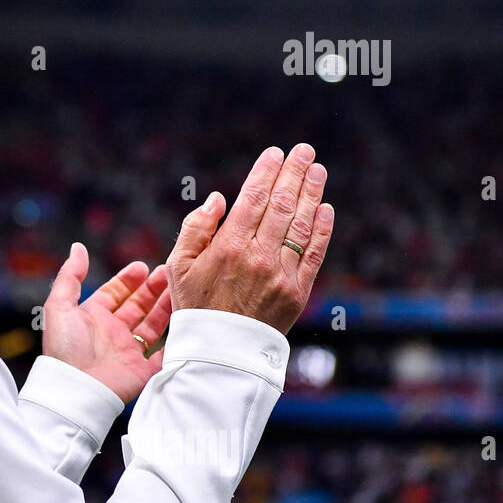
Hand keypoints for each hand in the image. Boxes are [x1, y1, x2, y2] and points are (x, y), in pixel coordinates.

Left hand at [41, 243, 172, 403]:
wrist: (76, 390)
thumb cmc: (65, 349)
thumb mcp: (59, 306)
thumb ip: (70, 276)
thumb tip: (78, 247)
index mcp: (93, 318)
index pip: (114, 294)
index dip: (128, 280)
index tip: (143, 266)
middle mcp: (112, 333)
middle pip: (137, 306)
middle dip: (152, 289)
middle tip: (168, 273)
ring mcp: (128, 352)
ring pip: (153, 325)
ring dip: (165, 307)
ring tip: (180, 289)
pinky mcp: (142, 371)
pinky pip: (163, 355)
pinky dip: (174, 341)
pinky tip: (185, 323)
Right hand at [167, 143, 334, 334]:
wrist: (220, 351)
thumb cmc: (195, 305)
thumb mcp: (177, 266)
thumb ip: (195, 229)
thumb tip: (218, 199)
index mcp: (228, 247)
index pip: (253, 198)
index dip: (266, 172)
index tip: (275, 154)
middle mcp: (258, 256)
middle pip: (282, 205)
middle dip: (294, 173)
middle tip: (304, 151)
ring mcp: (281, 274)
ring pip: (301, 224)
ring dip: (312, 193)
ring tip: (317, 170)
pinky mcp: (298, 291)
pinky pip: (314, 253)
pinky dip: (323, 229)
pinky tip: (326, 208)